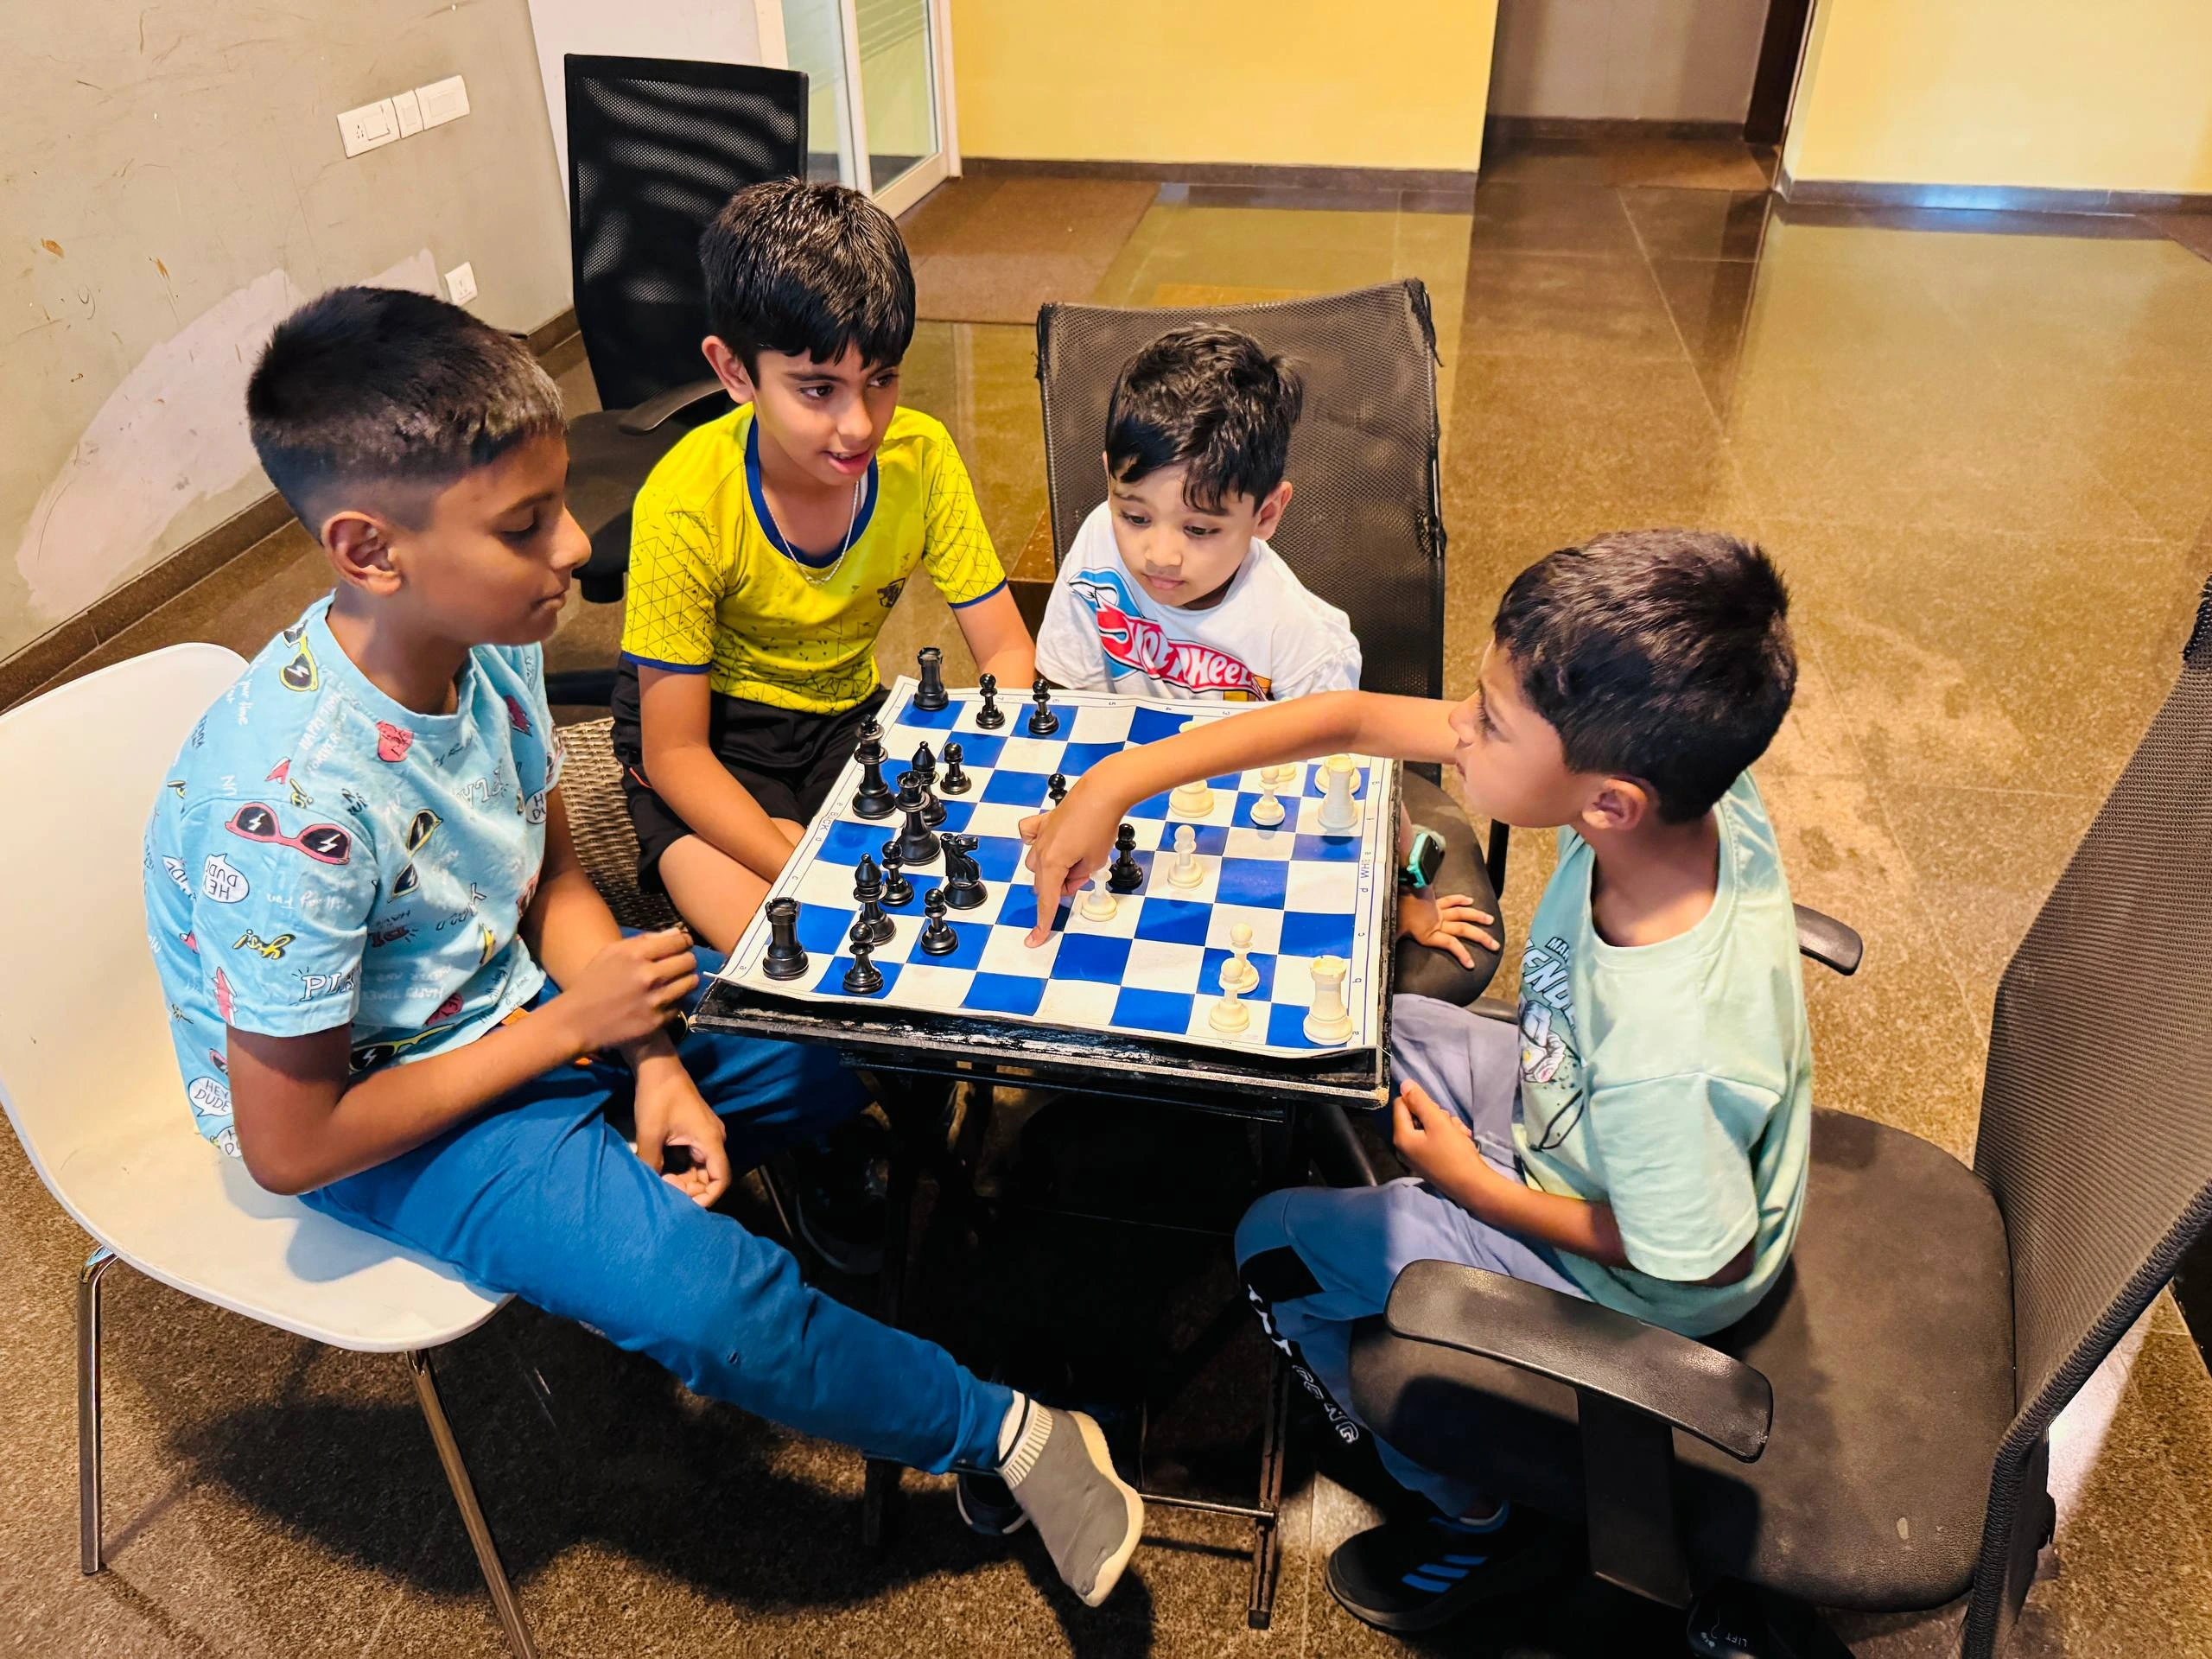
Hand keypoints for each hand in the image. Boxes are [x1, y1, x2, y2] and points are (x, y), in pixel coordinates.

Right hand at [549, 927, 697, 1054]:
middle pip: (689, 961)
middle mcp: (649, 976)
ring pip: (691, 983)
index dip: (684, 942)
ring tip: (674, 982)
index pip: (679, 941)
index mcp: (636, 954)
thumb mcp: (611, 953)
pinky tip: (662, 1000)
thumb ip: (644, 940)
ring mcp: (655, 1000)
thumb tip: (676, 932)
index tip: (683, 945)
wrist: (577, 1021)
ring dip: (685, 980)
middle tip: (678, 965)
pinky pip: (680, 1005)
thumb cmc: (593, 982)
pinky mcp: (658, 1021)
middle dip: (686, 960)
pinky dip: (675, 1002)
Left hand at [632, 1057, 729, 1205]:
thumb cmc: (658, 1097)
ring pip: (699, 1168)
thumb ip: (652, 1164)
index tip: (684, 1206)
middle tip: (663, 1188)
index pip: (720, 1179)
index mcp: (711, 1140)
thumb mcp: (650, 1134)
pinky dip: (680, 1167)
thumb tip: (650, 1187)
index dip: (706, 1198)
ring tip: (660, 1180)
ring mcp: (705, 1134)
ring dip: (683, 1178)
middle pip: (709, 1176)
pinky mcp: (695, 1131)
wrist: (657, 1066)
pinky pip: (692, 1157)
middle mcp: (714, 1139)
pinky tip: (661, 1170)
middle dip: (689, 1189)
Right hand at [1020, 770, 1126, 943]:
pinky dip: (1038, 844)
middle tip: (1084, 874)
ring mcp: (1040, 835)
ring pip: (1037, 863)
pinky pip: (1030, 837)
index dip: (1043, 923)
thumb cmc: (1100, 824)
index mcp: (1053, 864)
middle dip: (1062, 885)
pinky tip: (1053, 843)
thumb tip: (1069, 880)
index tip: (1034, 939)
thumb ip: (1079, 877)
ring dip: (1054, 868)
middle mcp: (1041, 850)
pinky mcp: (1044, 822)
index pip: (1047, 901)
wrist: (1101, 792)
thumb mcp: (1095, 860)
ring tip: (1080, 857)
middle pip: (1044, 883)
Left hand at [1391, 1080, 1496, 1199]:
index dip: (1419, 1102)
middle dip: (1436, 1115)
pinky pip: (1434, 1139)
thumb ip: (1420, 1101)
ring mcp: (1416, 1156)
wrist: (1473, 1186)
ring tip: (1460, 1134)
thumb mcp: (1437, 1122)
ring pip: (1429, 1126)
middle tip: (1451, 1123)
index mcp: (1401, 1137)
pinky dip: (1448, 1136)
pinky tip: (1462, 1140)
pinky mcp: (1429, 1161)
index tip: (1437, 1110)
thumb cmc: (1454, 1153)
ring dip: (1446, 1125)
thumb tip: (1404, 1084)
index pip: (1400, 1104)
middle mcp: (1404, 1147)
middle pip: (1416, 1116)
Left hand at [1397, 892, 1500, 967]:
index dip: (1462, 954)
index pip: (1450, 944)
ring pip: (1462, 914)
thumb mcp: (1392, 931)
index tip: (1472, 964)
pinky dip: (1461, 900)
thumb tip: (1385, 956)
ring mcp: (1438, 911)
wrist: (1399, 887)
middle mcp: (1438, 922)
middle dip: (1481, 938)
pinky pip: (1451, 900)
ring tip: (1490, 921)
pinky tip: (1470, 901)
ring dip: (1478, 917)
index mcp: (1429, 932)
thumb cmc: (1395, 910)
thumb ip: (1391, 943)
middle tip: (1495, 945)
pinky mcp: (1434, 902)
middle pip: (1464, 930)